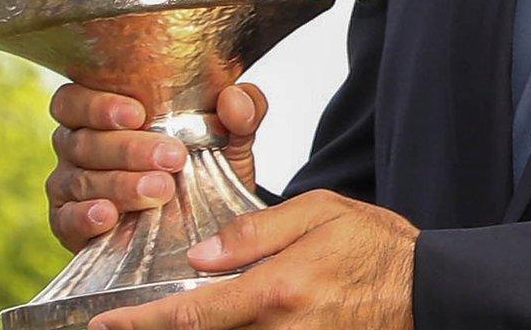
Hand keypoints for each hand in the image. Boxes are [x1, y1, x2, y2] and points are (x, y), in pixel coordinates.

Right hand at [47, 82, 269, 250]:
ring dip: (120, 184)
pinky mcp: (71, 227)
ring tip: (160, 189)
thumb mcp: (231, 139)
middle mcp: (79, 146)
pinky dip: (85, 216)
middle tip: (171, 158)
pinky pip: (66, 220)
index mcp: (103, 114)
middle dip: (127, 148)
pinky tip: (108, 215)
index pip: (76, 99)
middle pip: (82, 140)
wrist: (206, 223)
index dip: (98, 104)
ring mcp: (71, 187)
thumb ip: (242, 112)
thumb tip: (235, 97)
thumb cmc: (203, 167)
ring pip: (79, 179)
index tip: (138, 114)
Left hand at [86, 189, 417, 329]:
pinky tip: (210, 325)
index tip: (102, 326)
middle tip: (116, 327)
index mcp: (276, 291)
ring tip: (162, 323)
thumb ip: (257, 232)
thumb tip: (202, 255)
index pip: (191, 313)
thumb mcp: (320, 213)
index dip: (141, 325)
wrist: (427, 291)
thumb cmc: (377, 248)